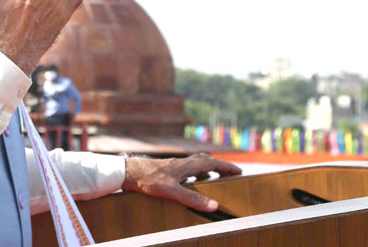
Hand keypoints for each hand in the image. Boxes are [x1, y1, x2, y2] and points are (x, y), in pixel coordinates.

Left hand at [121, 153, 241, 210]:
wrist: (129, 172)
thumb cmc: (149, 179)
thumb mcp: (172, 191)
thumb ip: (192, 198)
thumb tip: (214, 205)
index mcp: (187, 165)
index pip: (212, 163)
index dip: (226, 167)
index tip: (239, 172)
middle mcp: (182, 162)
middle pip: (205, 161)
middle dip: (219, 167)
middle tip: (230, 174)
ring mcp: (174, 165)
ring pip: (195, 164)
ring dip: (207, 169)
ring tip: (214, 177)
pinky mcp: (166, 169)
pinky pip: (186, 169)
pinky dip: (194, 173)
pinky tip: (191, 182)